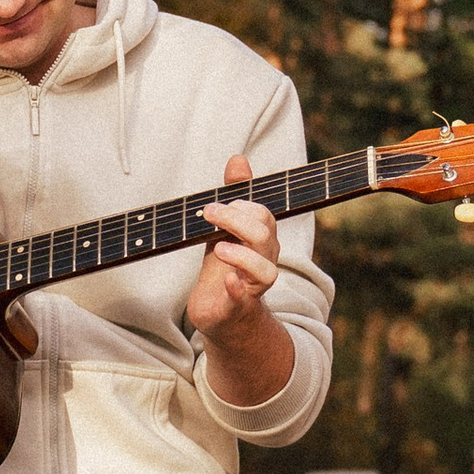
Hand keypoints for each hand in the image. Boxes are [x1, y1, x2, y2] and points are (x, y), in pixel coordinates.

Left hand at [186, 152, 293, 402]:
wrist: (222, 315)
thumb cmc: (225, 266)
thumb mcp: (225, 229)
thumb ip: (233, 196)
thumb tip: (238, 158)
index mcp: (261, 241)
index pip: (263, 216)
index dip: (240, 207)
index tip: (211, 204)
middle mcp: (264, 262)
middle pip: (265, 236)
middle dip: (236, 222)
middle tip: (207, 215)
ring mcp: (252, 287)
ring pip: (265, 270)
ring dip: (241, 255)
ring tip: (219, 249)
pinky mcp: (237, 308)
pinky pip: (243, 300)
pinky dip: (236, 289)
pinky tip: (227, 280)